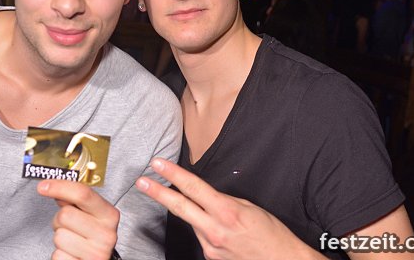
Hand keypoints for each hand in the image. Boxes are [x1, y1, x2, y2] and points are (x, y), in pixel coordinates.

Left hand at [38, 179, 118, 259]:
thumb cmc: (92, 235)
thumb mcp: (90, 214)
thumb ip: (74, 199)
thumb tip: (54, 187)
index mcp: (109, 215)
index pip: (83, 194)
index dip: (60, 187)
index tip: (43, 186)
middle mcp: (106, 234)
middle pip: (65, 214)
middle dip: (60, 219)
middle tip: (69, 225)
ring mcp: (96, 253)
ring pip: (59, 236)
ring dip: (60, 237)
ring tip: (71, 239)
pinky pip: (57, 255)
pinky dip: (59, 253)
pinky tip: (70, 252)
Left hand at [135, 158, 324, 259]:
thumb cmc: (272, 234)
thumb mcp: (250, 208)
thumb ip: (224, 201)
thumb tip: (208, 196)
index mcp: (226, 212)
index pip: (193, 188)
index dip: (173, 174)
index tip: (158, 164)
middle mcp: (215, 230)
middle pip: (179, 206)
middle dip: (157, 192)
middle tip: (141, 182)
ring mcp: (211, 246)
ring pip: (191, 223)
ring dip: (190, 213)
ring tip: (206, 211)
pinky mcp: (210, 257)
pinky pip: (201, 237)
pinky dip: (204, 229)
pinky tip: (218, 231)